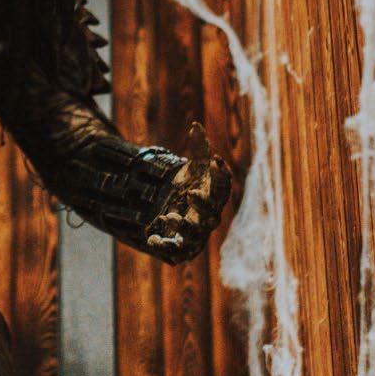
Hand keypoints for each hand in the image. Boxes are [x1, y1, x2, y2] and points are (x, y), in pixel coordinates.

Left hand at [143, 122, 234, 262]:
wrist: (175, 208)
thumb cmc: (191, 183)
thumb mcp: (194, 164)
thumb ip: (198, 145)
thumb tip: (195, 125)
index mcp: (215, 197)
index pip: (223, 187)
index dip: (222, 174)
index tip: (215, 160)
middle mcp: (209, 217)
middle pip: (212, 215)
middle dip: (203, 205)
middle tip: (190, 193)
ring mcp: (196, 233)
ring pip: (194, 236)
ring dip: (182, 226)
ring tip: (167, 215)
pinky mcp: (180, 245)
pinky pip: (175, 250)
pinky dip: (164, 246)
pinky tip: (151, 237)